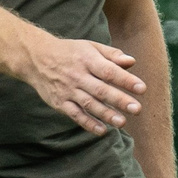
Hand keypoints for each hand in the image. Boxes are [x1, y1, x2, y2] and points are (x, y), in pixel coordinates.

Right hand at [21, 34, 144, 135]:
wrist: (36, 58)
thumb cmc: (69, 52)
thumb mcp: (89, 47)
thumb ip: (111, 54)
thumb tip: (131, 61)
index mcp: (87, 59)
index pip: (109, 71)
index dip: (125, 80)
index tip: (141, 88)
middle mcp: (77, 76)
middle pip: (101, 90)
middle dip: (120, 100)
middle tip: (137, 109)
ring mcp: (68, 90)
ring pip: (89, 104)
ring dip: (106, 114)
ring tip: (122, 122)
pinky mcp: (60, 102)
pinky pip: (75, 114)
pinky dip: (88, 123)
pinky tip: (101, 130)